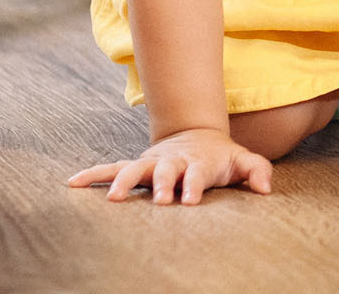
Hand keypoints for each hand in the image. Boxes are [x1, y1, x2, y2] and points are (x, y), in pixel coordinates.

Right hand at [67, 127, 273, 204]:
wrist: (197, 136)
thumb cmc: (221, 157)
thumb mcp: (243, 160)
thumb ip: (257, 171)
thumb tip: (266, 188)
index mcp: (197, 162)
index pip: (195, 174)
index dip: (193, 185)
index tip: (189, 200)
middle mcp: (171, 161)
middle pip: (163, 171)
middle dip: (160, 184)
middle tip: (158, 200)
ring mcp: (152, 163)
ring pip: (133, 168)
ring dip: (122, 181)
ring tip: (111, 198)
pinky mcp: (137, 167)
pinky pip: (110, 169)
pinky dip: (92, 174)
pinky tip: (72, 183)